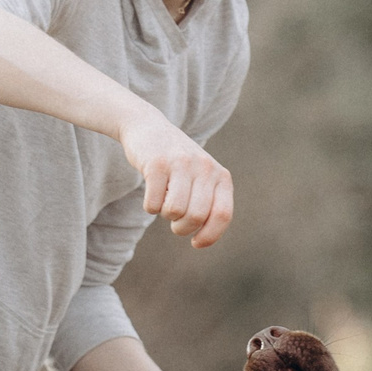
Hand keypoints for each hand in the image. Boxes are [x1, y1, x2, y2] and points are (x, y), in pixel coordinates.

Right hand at [118, 110, 234, 247]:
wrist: (149, 127)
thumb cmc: (178, 164)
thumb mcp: (201, 177)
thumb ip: (209, 203)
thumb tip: (203, 239)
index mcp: (220, 175)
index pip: (222, 215)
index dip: (210, 235)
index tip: (196, 243)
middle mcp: (204, 167)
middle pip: (196, 216)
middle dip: (182, 228)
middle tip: (175, 222)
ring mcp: (180, 163)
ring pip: (174, 211)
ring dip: (166, 216)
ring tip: (165, 203)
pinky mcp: (156, 163)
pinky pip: (153, 204)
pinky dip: (150, 207)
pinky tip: (152, 193)